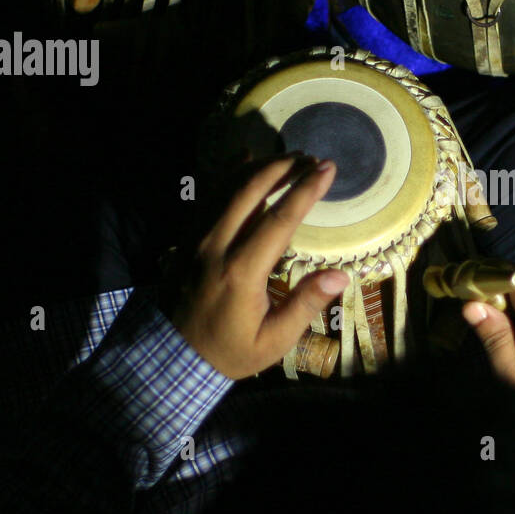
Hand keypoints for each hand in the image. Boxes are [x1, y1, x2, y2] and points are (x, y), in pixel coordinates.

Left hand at [168, 155, 348, 378]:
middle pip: (251, 190)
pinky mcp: (187, 237)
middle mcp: (216, 246)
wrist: (173, 356)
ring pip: (227, 187)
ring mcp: (197, 238)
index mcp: (242, 271)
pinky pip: (208, 195)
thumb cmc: (231, 350)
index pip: (280, 219)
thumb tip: (341, 275)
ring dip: (259, 166)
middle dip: (284, 168)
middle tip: (310, 157)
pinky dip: (229, 173)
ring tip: (288, 157)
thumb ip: (305, 305)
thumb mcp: (274, 340)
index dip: (306, 190)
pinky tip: (245, 158)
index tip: (328, 169)